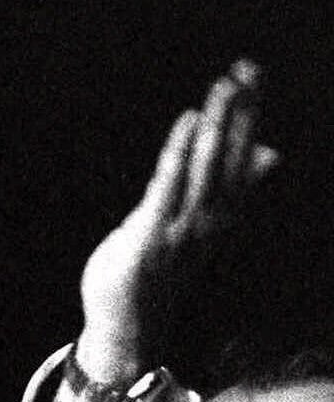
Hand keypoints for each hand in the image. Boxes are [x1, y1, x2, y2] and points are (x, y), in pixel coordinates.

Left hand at [76, 59, 279, 382]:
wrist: (128, 332)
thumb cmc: (159, 273)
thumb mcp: (197, 227)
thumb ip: (230, 188)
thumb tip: (271, 153)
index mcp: (221, 215)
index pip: (241, 154)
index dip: (248, 113)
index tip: (251, 73)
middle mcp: (210, 221)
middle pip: (230, 157)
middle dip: (239, 113)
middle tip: (245, 69)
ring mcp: (182, 231)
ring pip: (206, 169)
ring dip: (217, 126)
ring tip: (223, 88)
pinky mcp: (150, 239)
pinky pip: (168, 189)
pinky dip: (181, 154)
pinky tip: (190, 123)